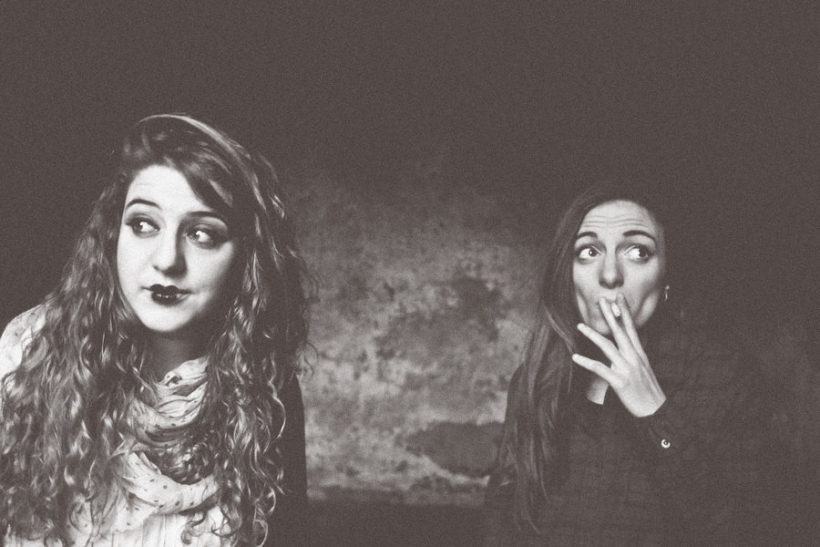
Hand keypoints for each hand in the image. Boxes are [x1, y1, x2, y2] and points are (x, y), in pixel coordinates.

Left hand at [571, 294, 665, 416]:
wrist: (657, 411)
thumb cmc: (648, 390)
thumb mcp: (644, 368)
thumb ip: (634, 355)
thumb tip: (624, 346)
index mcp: (640, 354)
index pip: (631, 328)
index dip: (625, 312)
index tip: (619, 297)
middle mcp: (634, 358)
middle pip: (620, 332)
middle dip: (610, 314)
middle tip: (601, 299)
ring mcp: (627, 369)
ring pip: (608, 348)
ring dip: (593, 335)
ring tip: (579, 325)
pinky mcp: (620, 382)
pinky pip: (600, 370)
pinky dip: (587, 363)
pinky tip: (575, 357)